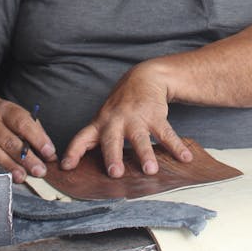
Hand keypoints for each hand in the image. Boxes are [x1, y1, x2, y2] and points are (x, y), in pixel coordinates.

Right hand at [0, 89, 55, 185]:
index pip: (22, 123)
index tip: (49, 152)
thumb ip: (34, 132)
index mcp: (5, 110)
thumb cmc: (2, 117)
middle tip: (39, 171)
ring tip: (21, 177)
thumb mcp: (18, 115)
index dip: (37, 138)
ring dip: (9, 167)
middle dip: (26, 158)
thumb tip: (49, 154)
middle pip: (8, 141)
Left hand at [60, 61, 193, 176]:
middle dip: (113, 156)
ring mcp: (136, 118)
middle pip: (112, 140)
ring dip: (146, 154)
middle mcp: (116, 121)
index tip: (66, 166)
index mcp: (100, 124)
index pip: (82, 138)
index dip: (74, 152)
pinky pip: (166, 133)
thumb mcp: (104, 119)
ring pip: (140, 138)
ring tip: (151, 170)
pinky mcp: (155, 115)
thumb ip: (94, 140)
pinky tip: (184, 158)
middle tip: (116, 173)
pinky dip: (176, 146)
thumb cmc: (120, 107)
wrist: (144, 77)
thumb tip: (78, 168)